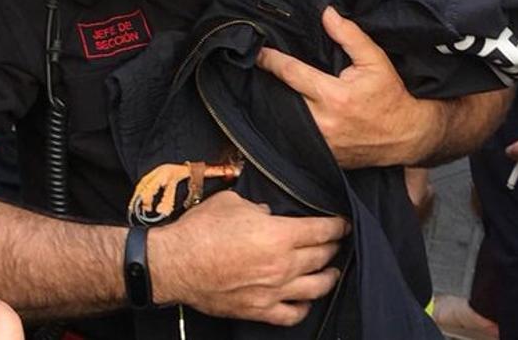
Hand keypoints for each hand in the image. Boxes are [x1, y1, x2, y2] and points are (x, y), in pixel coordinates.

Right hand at [150, 191, 346, 325]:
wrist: (175, 264)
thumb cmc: (201, 231)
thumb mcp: (233, 203)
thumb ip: (258, 207)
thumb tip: (267, 213)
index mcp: (279, 235)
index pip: (322, 231)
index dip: (337, 226)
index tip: (342, 224)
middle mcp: (282, 265)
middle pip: (322, 257)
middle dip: (334, 248)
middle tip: (337, 243)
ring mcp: (273, 291)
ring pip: (316, 288)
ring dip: (328, 277)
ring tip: (331, 271)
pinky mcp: (259, 310)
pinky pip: (293, 314)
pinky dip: (304, 307)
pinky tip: (306, 300)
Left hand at [258, 7, 430, 167]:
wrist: (406, 135)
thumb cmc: (390, 95)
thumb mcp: (375, 60)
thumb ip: (349, 35)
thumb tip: (327, 13)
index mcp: (334, 96)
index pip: (291, 73)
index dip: (271, 60)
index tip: (258, 52)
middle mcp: (323, 121)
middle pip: (282, 97)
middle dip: (270, 83)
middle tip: (258, 70)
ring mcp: (321, 142)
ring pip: (286, 119)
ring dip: (277, 104)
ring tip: (269, 89)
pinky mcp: (322, 155)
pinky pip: (297, 136)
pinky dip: (291, 123)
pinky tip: (287, 112)